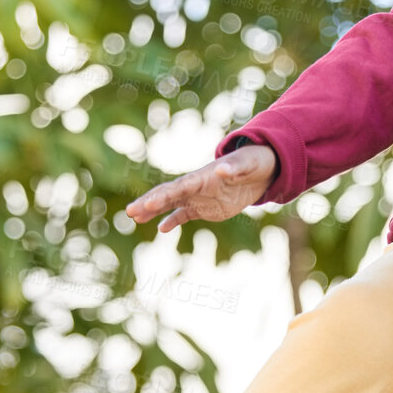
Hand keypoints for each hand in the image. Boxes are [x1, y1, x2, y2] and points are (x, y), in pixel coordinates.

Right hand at [125, 141, 277, 234]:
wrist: (261, 170)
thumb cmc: (253, 162)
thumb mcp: (247, 164)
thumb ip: (234, 168)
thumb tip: (222, 169)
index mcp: (202, 176)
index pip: (179, 187)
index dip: (164, 195)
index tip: (148, 203)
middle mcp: (195, 186)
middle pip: (168, 195)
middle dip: (149, 203)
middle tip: (130, 211)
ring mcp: (198, 197)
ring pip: (171, 205)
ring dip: (153, 211)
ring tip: (134, 217)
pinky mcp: (205, 208)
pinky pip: (184, 215)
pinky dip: (172, 221)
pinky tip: (161, 229)